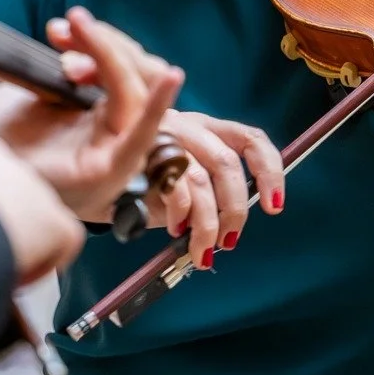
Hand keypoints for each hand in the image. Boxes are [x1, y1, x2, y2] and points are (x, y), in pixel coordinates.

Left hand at [0, 7, 184, 221]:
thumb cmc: (1, 139)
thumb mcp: (39, 91)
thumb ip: (68, 69)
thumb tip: (78, 35)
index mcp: (102, 119)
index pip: (123, 70)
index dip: (100, 42)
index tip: (61, 27)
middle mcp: (116, 136)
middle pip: (136, 75)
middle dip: (103, 43)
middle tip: (63, 28)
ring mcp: (118, 153)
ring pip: (138, 92)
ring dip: (110, 53)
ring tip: (74, 32)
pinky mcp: (111, 170)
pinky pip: (142, 132)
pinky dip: (159, 103)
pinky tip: (171, 78)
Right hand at [141, 109, 284, 269]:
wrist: (99, 169)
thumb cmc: (148, 178)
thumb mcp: (186, 178)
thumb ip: (212, 190)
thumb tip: (233, 225)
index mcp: (209, 127)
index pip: (251, 139)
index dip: (269, 171)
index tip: (274, 206)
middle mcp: (189, 125)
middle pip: (226, 163)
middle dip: (234, 209)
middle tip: (230, 240)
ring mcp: (165, 136)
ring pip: (201, 179)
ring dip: (207, 224)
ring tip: (203, 249)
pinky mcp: (142, 152)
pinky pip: (173, 188)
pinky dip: (181, 215)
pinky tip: (177, 230)